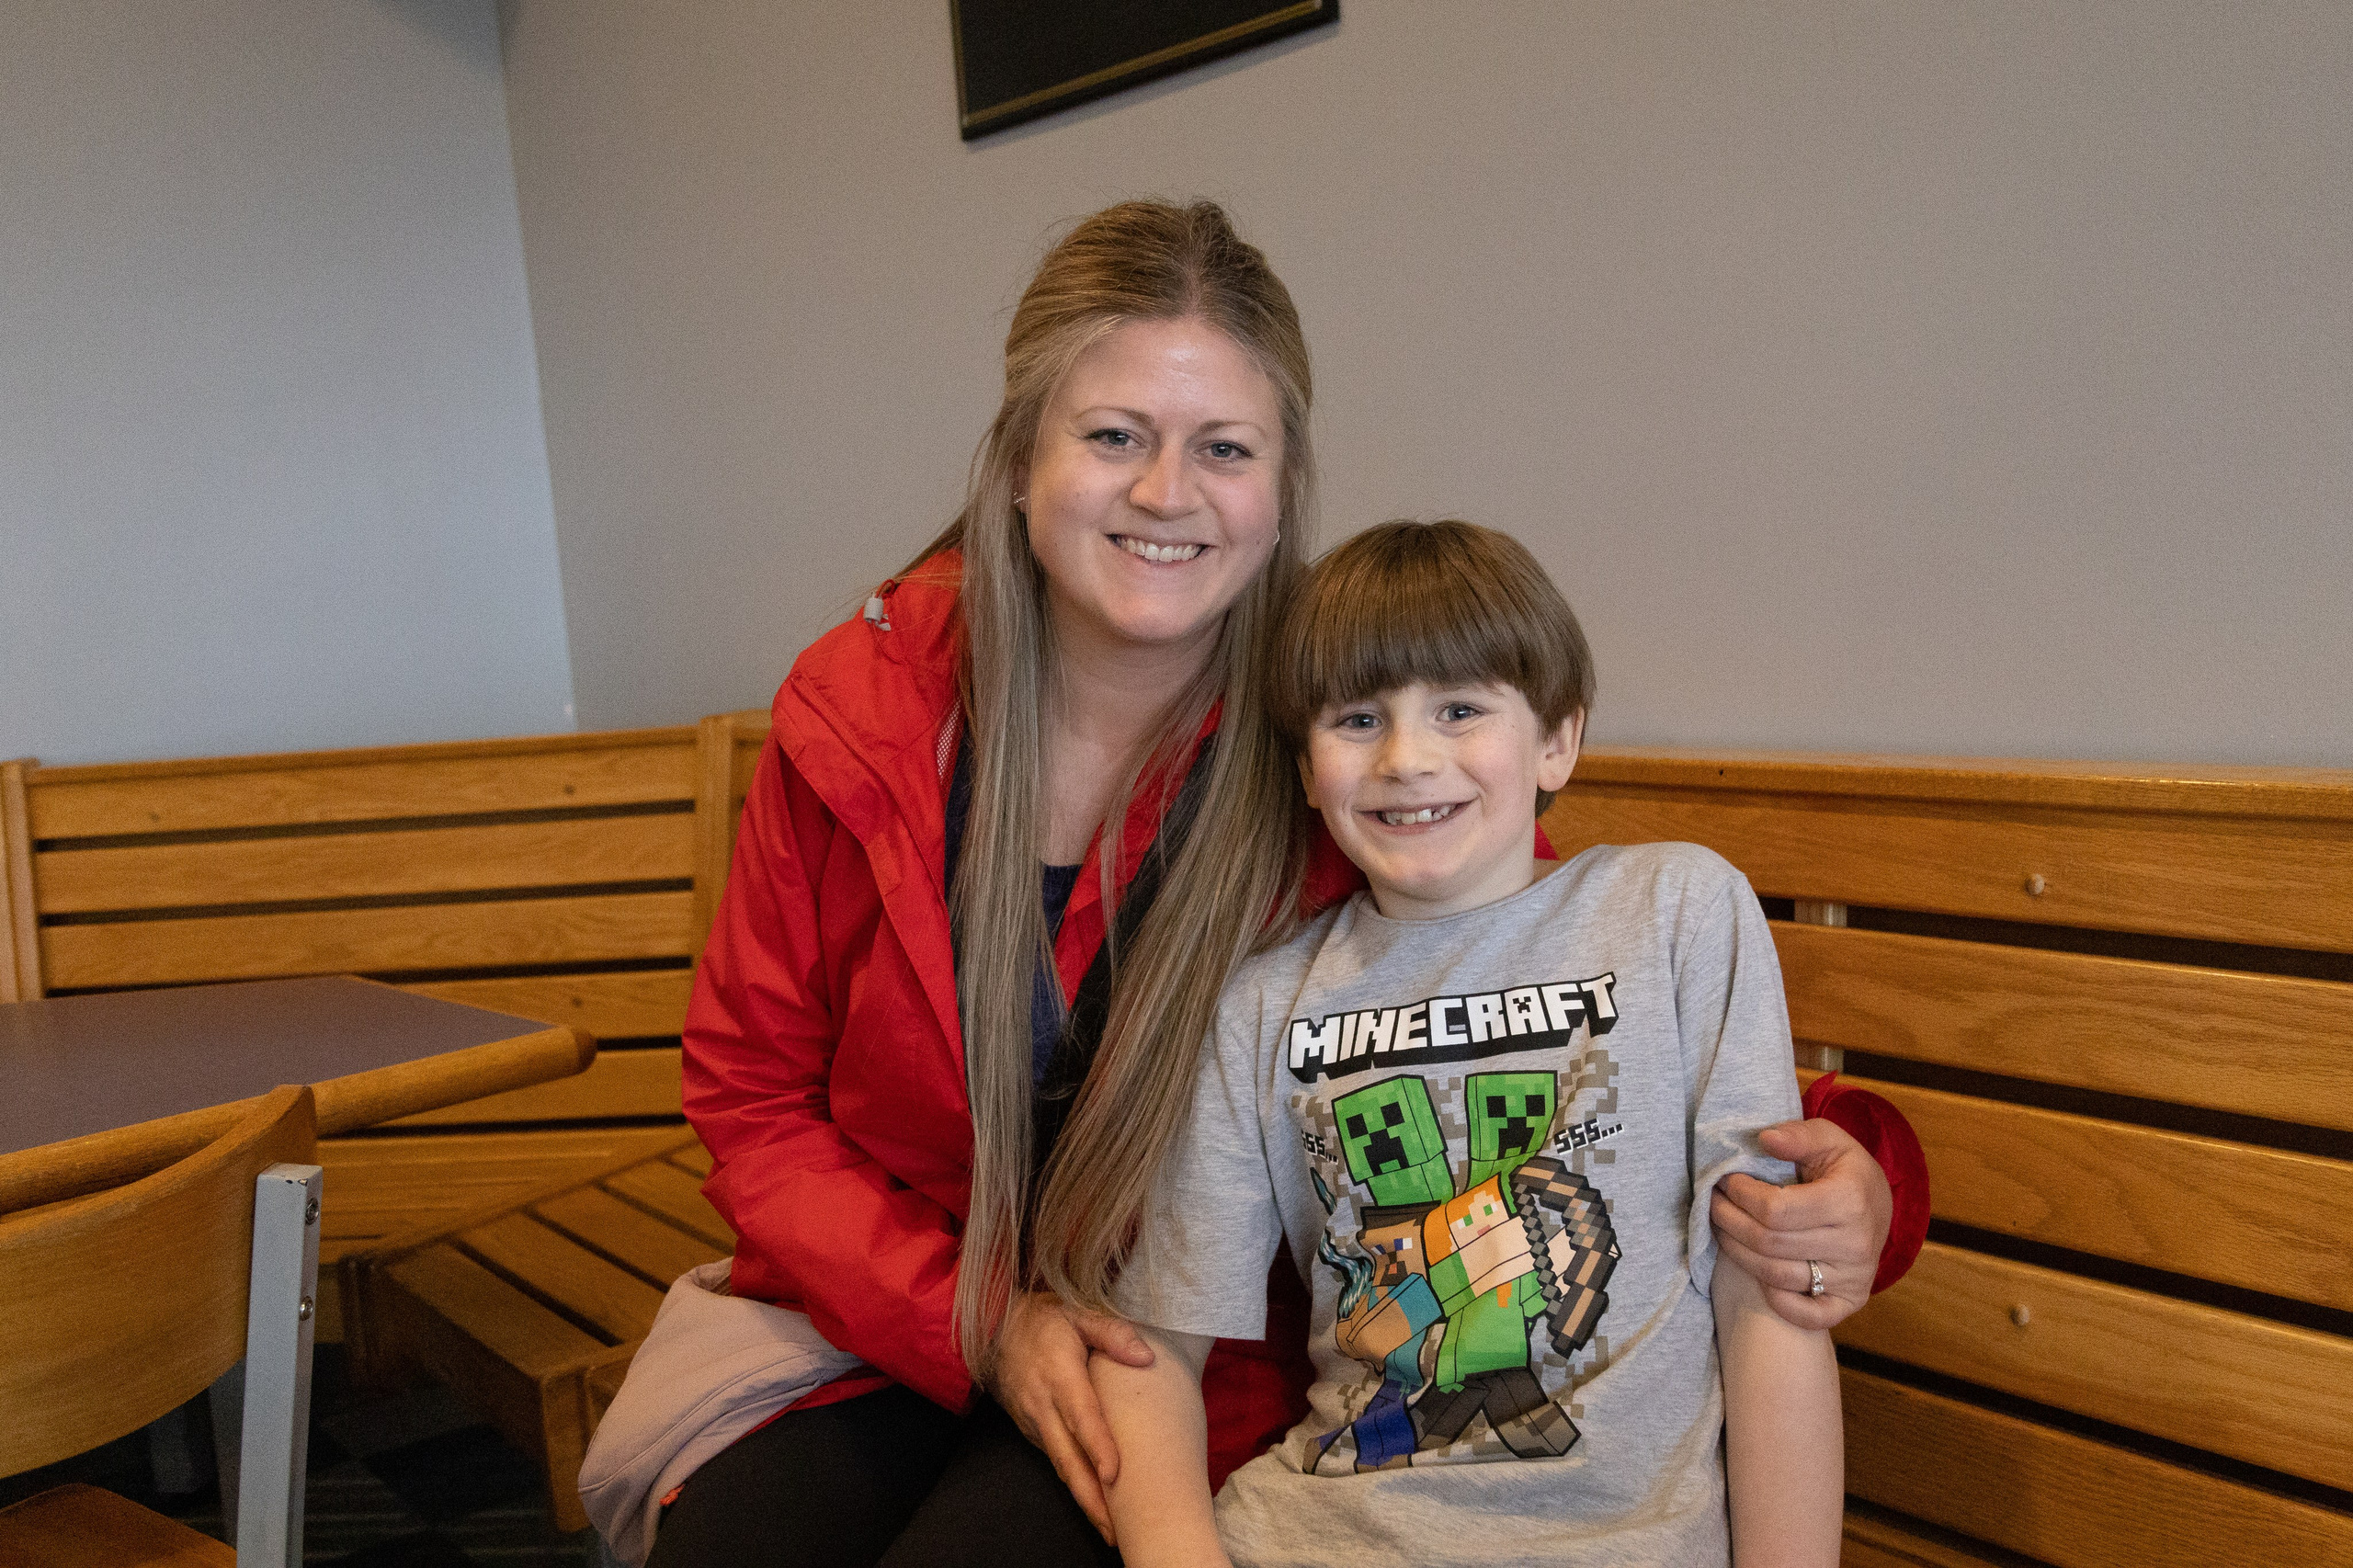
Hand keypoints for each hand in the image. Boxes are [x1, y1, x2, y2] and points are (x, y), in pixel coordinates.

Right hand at [990, 1292, 1155, 1543]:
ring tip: (1112, 1531)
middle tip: (1118, 1529)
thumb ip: (1112, 1333)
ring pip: (1062, 1467)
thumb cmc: (1045, 1321)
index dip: (1096, 1445)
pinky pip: (1057, 1461)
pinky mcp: (1033, 1431)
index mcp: (1059, 1374)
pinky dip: (1076, 1485)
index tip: (1114, 1475)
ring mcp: (1035, 1422)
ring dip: (1085, 1500)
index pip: (1080, 1414)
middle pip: (1068, 1458)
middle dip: (1092, 1497)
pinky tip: (1096, 1504)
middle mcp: (1043, 1405)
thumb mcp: (1078, 1313)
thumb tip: (1146, 1356)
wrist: (996, 1328)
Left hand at [1711, 1117, 1892, 1329]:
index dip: (1741, 1195)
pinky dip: (1777, 1300)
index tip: (1726, 1181)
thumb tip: (1765, 1139)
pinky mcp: (1850, 1301)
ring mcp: (1854, 1277)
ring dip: (1738, 1252)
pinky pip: (1807, 1315)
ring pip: (1776, 1276)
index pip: (1776, 1210)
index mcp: (1850, 1200)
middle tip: (1713, 1203)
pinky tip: (1758, 1272)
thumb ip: (1798, 1135)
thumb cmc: (1845, 1170)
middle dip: (1729, 1220)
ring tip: (1722, 1227)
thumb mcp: (1829, 1139)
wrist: (1878, 1206)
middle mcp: (1855, 1244)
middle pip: (1769, 1243)